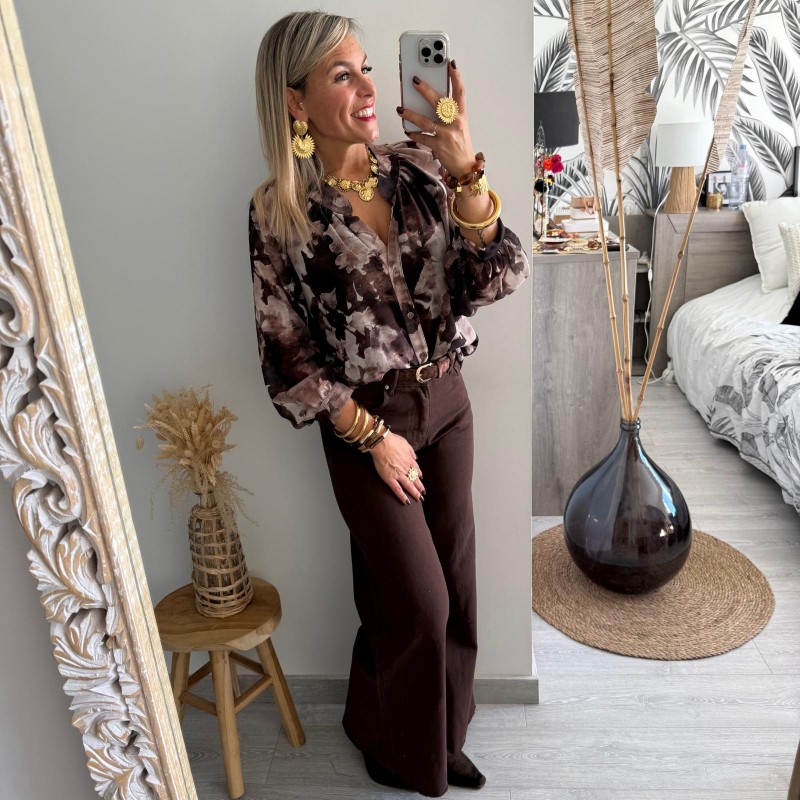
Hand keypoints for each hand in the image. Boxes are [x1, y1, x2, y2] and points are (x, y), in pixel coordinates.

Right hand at [369, 431, 425, 503]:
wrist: (382, 443)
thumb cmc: (392, 441)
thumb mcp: (405, 443)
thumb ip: (411, 451)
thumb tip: (415, 457)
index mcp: (409, 460)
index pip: (416, 470)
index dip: (419, 475)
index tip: (421, 479)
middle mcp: (406, 468)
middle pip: (415, 480)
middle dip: (420, 487)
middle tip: (424, 494)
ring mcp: (398, 474)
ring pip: (409, 486)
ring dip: (415, 493)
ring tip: (420, 499)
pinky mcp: (389, 478)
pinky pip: (397, 490)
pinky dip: (402, 496)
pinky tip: (407, 502)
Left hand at [397, 60, 474, 177]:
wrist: (464, 166)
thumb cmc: (459, 143)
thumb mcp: (459, 125)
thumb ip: (448, 112)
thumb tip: (431, 98)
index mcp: (461, 115)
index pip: (460, 92)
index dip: (456, 77)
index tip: (451, 63)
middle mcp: (455, 123)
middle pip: (440, 103)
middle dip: (426, 90)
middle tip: (415, 80)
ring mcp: (447, 135)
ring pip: (426, 122)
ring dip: (412, 114)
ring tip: (401, 108)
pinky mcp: (439, 147)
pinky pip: (423, 138)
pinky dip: (414, 133)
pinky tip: (407, 128)